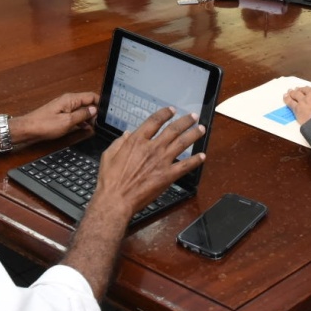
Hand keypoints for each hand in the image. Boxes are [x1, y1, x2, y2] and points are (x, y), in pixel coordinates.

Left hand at [11, 92, 99, 146]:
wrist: (28, 129)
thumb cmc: (44, 125)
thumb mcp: (67, 121)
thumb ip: (82, 115)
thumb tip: (94, 110)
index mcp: (71, 99)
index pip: (91, 96)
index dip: (101, 103)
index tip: (107, 112)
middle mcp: (68, 101)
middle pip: (88, 103)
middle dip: (95, 112)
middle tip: (100, 123)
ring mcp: (65, 108)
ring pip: (82, 110)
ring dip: (88, 118)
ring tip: (95, 127)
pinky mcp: (61, 115)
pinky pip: (76, 116)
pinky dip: (81, 121)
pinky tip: (85, 128)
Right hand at [91, 108, 205, 218]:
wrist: (117, 199)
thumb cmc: (110, 180)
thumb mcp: (109, 155)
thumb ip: (119, 142)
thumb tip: (127, 134)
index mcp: (137, 141)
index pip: (154, 121)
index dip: (165, 113)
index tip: (172, 110)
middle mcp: (152, 148)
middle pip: (173, 129)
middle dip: (185, 121)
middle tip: (194, 117)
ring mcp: (162, 161)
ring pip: (182, 143)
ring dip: (193, 135)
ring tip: (201, 129)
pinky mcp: (168, 175)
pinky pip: (185, 166)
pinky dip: (195, 160)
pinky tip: (202, 156)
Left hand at [283, 83, 310, 124]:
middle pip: (307, 90)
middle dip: (304, 90)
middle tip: (300, 90)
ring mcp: (304, 100)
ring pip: (297, 94)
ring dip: (294, 92)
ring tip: (290, 91)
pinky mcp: (297, 108)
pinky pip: (290, 102)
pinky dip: (287, 99)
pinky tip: (285, 97)